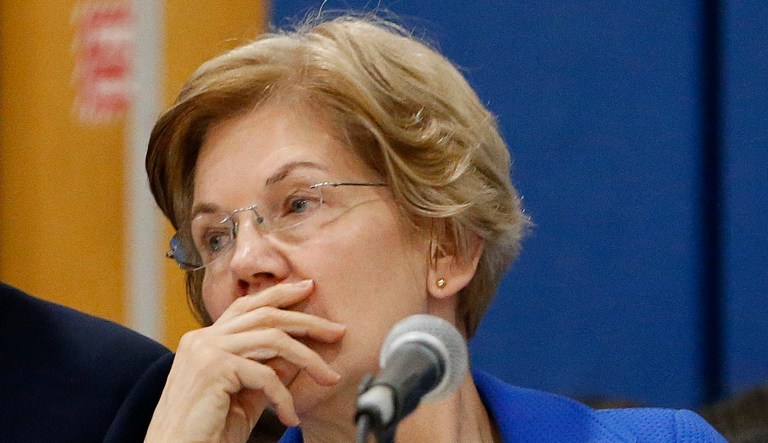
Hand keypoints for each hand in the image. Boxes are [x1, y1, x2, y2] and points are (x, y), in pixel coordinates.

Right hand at [144, 280, 344, 442]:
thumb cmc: (207, 431)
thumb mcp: (244, 396)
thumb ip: (266, 370)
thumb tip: (299, 355)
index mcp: (205, 339)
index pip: (247, 306)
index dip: (279, 295)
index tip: (308, 289)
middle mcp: (202, 338)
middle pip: (266, 315)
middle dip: (307, 321)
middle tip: (337, 331)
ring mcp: (205, 350)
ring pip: (273, 340)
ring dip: (308, 359)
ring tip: (329, 377)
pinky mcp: (213, 369)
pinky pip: (265, 375)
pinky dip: (284, 397)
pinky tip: (289, 416)